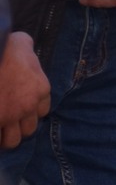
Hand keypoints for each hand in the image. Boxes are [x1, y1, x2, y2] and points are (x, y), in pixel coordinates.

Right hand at [0, 32, 49, 149]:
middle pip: (29, 130)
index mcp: (40, 88)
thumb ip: (26, 50)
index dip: (29, 112)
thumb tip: (23, 45)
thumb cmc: (4, 45)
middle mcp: (29, 106)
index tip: (19, 110)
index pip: (42, 110)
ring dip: (4, 137)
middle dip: (17, 129)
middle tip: (5, 124)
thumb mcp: (23, 44)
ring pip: (12, 140)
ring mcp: (10, 116)